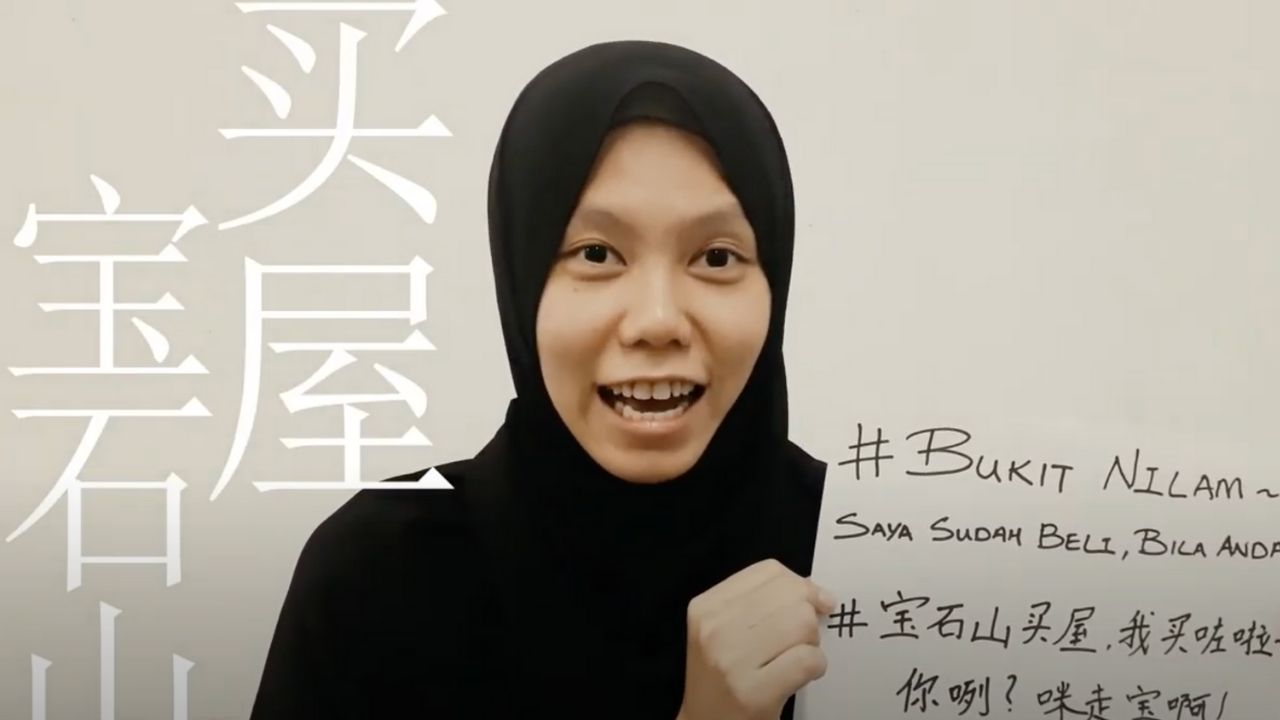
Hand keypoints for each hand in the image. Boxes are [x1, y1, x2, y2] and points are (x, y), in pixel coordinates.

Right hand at [677, 559, 836, 719]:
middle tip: (799, 639)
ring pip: (803, 625)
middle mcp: (714, 629)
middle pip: (791, 597)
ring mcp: (732, 661)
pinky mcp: (753, 693)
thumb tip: (814, 588)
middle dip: (808, 617)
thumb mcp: (724, 629)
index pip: (769, 572)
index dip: (801, 584)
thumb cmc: (721, 675)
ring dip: (812, 643)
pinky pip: (808, 660)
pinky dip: (816, 667)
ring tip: (796, 657)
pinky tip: (801, 675)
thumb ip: (761, 602)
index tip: (813, 601)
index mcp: (707, 606)